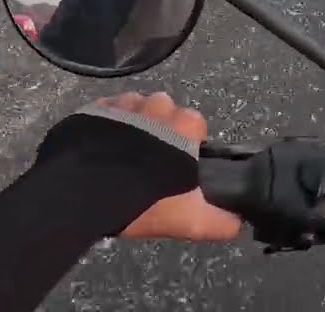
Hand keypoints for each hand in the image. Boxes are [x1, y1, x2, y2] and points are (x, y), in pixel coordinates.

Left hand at [97, 92, 242, 240]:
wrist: (88, 191)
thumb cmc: (146, 201)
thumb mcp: (191, 221)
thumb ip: (221, 222)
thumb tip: (236, 222)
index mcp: (185, 124)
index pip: (196, 125)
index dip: (189, 144)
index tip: (178, 165)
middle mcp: (157, 104)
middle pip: (165, 111)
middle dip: (160, 129)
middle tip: (149, 161)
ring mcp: (123, 103)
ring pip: (134, 107)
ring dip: (133, 123)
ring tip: (122, 154)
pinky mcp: (93, 108)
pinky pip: (105, 110)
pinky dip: (105, 123)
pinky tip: (99, 147)